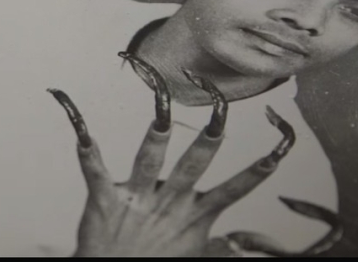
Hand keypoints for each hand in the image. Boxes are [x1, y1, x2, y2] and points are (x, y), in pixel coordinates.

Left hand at [48, 52, 341, 256]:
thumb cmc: (152, 261)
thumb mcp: (194, 251)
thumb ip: (222, 242)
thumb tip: (250, 239)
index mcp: (193, 215)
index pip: (232, 191)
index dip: (255, 173)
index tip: (277, 152)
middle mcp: (168, 205)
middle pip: (193, 168)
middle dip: (208, 140)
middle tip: (221, 112)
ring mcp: (136, 202)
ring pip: (150, 163)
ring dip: (157, 136)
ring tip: (162, 111)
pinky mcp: (105, 203)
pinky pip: (95, 173)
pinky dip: (87, 151)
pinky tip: (81, 129)